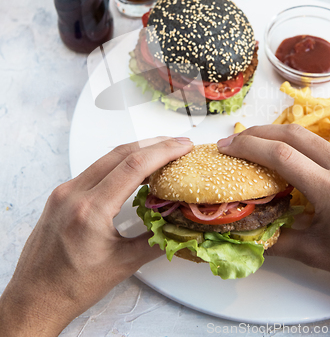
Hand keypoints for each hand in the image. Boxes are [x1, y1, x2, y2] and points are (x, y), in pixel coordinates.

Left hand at [0, 137, 192, 335]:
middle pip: (121, 153)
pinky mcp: (62, 194)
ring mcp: (65, 191)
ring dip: (137, 150)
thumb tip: (180, 227)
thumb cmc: (71, 286)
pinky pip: (95, 168)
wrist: (35, 297)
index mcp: (90, 210)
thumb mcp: (123, 264)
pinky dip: (119, 163)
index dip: (163, 151)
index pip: (133, 165)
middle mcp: (74, 193)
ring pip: (107, 157)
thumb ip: (157, 241)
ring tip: (162, 152)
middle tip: (178, 143)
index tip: (183, 146)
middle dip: (154, 144)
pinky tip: (134, 168)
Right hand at [217, 125, 329, 310]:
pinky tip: (287, 156)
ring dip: (277, 134)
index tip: (227, 146)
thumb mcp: (318, 255)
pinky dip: (297, 144)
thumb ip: (279, 240)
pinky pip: (322, 146)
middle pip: (293, 134)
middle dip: (259, 132)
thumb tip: (250, 233)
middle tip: (235, 140)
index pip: (282, 155)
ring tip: (255, 143)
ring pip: (308, 136)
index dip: (249, 146)